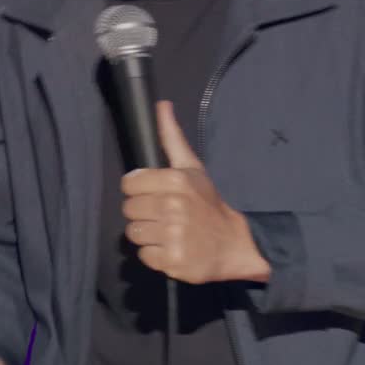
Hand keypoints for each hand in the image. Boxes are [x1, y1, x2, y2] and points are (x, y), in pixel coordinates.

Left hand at [121, 101, 271, 284]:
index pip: (129, 184)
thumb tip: (161, 104)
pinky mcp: (172, 260)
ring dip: (148, 234)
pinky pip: (145, 256)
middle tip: (163, 215)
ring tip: (167, 232)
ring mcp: (173, 235)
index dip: (139, 190)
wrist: (235, 244)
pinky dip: (156, 255)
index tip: (154, 195)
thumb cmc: (209, 204)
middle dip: (143, 213)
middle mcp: (173, 207)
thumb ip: (172, 138)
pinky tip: (172, 248)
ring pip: (134, 233)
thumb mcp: (192, 168)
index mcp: (175, 181)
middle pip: (129, 210)